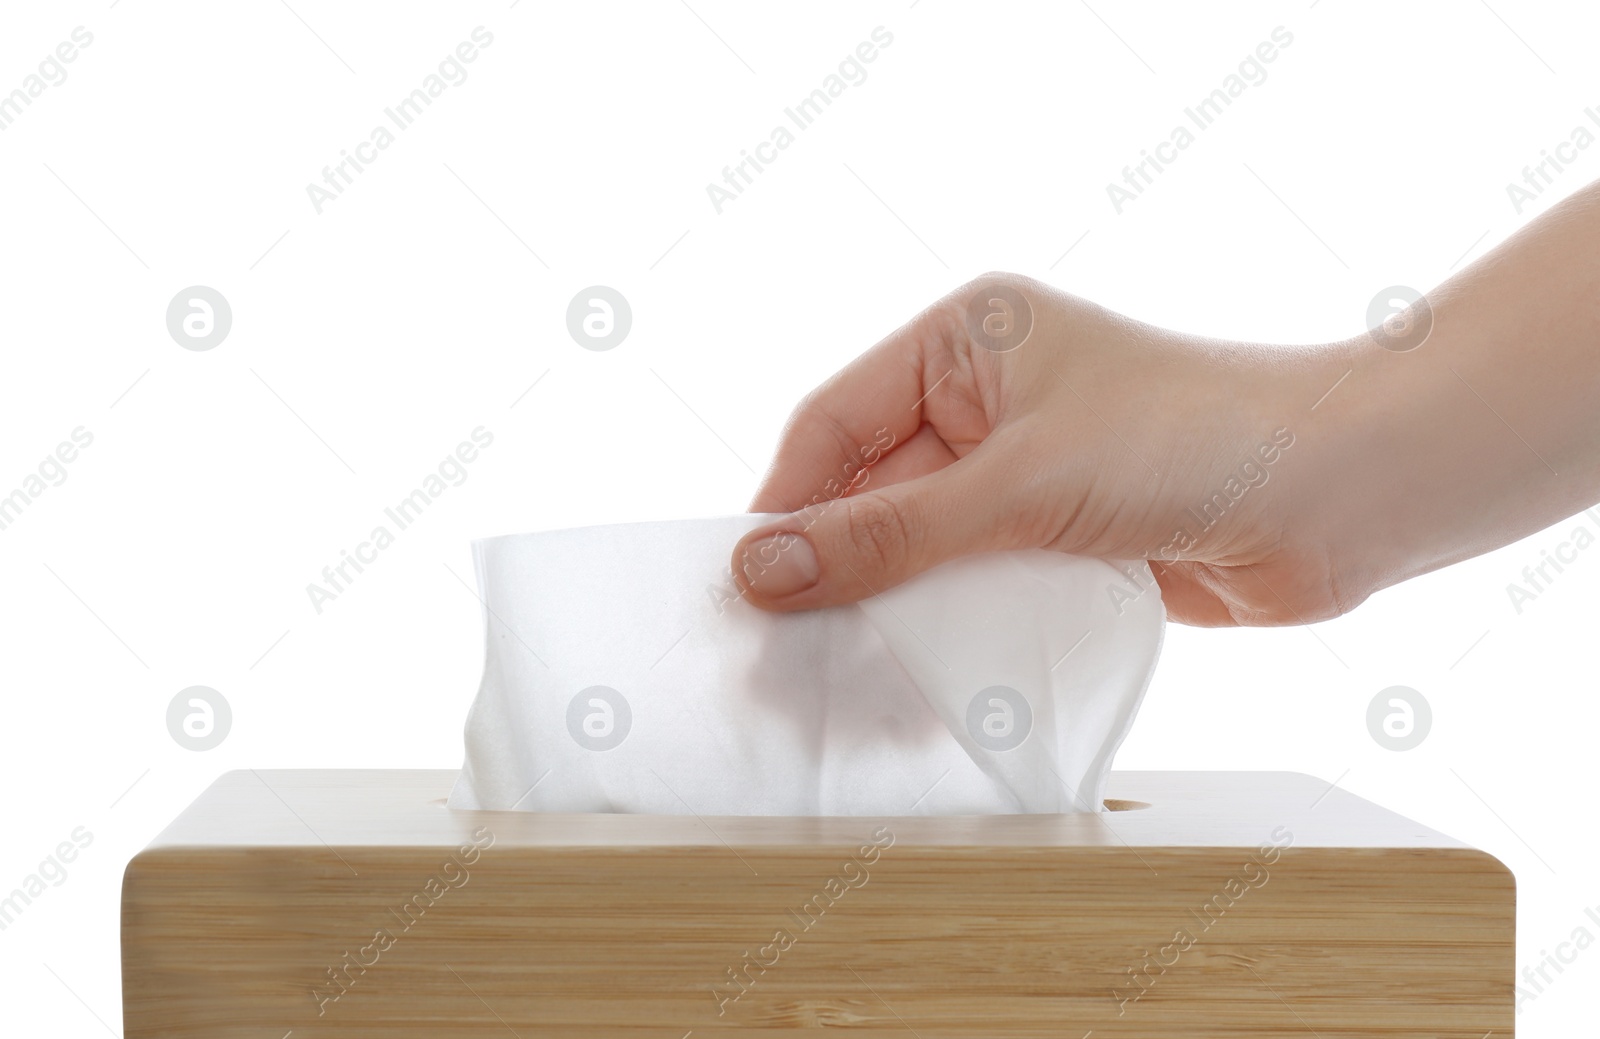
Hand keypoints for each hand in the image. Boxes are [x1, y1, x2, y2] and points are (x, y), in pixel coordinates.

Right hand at [729, 273, 1361, 625]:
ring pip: (920, 549)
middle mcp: (986, 401)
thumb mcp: (1022, 482)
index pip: (834, 423)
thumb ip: (889, 533)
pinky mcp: (1058, 538)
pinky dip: (949, 630)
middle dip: (834, 570)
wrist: (1343, 495)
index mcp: (966, 340)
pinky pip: (975, 585)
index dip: (785, 505)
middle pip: (870, 492)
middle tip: (783, 652)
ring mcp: (1024, 473)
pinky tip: (917, 681)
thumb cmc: (1193, 440)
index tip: (745, 588)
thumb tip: (762, 570)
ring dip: (890, 609)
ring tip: (839, 680)